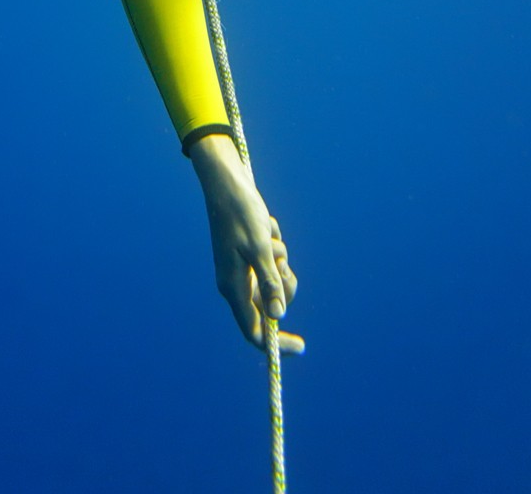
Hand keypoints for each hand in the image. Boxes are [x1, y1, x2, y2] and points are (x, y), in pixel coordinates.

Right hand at [189, 134, 304, 353]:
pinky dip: (275, 246)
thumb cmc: (241, 214)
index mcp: (233, 287)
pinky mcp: (249, 256)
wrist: (228, 184)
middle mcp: (237, 283)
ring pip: (275, 281)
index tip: (302, 346)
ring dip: (280, 259)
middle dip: (283, 283)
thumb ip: (269, 282)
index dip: (277, 344)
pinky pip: (273, 262)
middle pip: (270, 304)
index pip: (254, 331)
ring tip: (269, 236)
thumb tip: (278, 317)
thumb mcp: (260, 247)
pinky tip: (265, 227)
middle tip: (281, 260)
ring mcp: (243, 270)